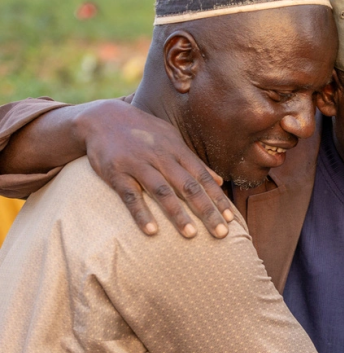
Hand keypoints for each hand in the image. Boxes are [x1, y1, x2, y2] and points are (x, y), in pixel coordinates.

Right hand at [77, 99, 234, 237]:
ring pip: (162, 191)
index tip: (231, 218)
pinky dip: (141, 213)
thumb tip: (220, 181)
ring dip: (178, 214)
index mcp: (177, 150)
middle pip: (188, 186)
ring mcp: (138, 164)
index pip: (202, 177)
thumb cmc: (144, 132)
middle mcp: (160, 156)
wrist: (102, 117)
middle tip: (221, 233)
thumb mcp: (172, 140)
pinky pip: (130, 195)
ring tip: (191, 235)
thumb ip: (195, 162)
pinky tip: (151, 231)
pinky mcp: (116, 172)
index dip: (217, 198)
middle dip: (206, 210)